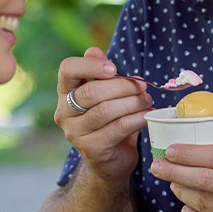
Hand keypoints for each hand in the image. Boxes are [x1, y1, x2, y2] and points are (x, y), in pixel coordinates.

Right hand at [55, 47, 152, 182]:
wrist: (111, 161)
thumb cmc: (110, 121)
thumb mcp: (106, 95)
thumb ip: (101, 74)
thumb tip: (93, 50)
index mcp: (65, 93)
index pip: (67, 69)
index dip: (90, 65)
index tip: (114, 69)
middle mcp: (64, 113)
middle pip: (91, 91)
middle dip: (123, 86)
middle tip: (143, 87)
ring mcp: (75, 133)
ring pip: (106, 110)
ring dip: (133, 102)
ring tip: (147, 100)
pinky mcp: (91, 149)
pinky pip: (118, 128)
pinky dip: (137, 119)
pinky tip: (148, 115)